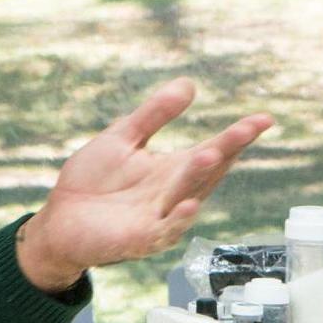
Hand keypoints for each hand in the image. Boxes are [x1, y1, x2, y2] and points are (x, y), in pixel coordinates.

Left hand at [17, 80, 274, 292]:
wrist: (58, 220)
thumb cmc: (92, 181)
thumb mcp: (123, 137)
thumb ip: (155, 114)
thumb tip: (190, 83)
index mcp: (173, 170)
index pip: (214, 150)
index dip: (239, 136)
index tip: (264, 119)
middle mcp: (174, 194)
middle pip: (207, 171)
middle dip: (228, 150)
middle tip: (246, 129)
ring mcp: (159, 218)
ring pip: (188, 196)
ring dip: (200, 177)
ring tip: (213, 151)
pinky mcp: (139, 239)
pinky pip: (164, 231)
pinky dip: (177, 219)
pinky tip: (189, 204)